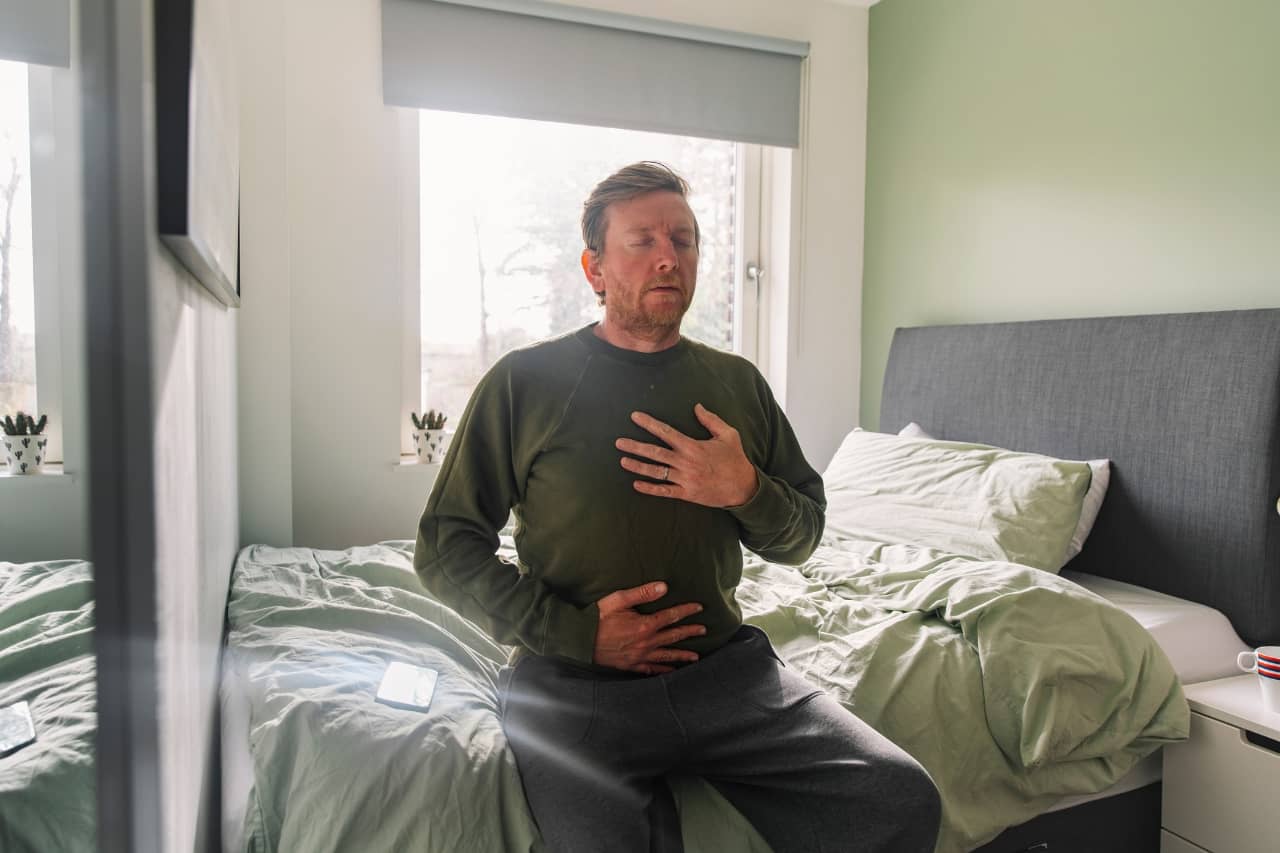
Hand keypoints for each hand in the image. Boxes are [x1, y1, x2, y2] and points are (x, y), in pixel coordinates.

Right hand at [594, 581, 706, 674]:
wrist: (580, 641)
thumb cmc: (597, 618)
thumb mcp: (618, 600)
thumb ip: (642, 593)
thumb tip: (664, 587)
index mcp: (644, 625)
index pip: (671, 616)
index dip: (686, 611)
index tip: (699, 608)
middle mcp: (646, 643)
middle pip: (673, 637)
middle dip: (690, 632)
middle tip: (704, 630)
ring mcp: (639, 657)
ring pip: (666, 656)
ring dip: (682, 655)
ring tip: (695, 657)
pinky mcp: (631, 666)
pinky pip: (652, 670)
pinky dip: (663, 671)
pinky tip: (671, 672)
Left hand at [617, 403, 759, 507]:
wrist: (743, 487)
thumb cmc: (735, 459)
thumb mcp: (728, 434)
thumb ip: (711, 420)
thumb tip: (697, 406)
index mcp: (693, 446)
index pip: (666, 432)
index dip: (649, 423)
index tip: (635, 417)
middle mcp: (685, 463)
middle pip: (655, 453)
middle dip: (635, 446)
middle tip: (618, 442)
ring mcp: (685, 479)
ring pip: (656, 472)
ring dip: (638, 466)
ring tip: (622, 461)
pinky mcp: (687, 494)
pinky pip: (664, 491)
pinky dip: (650, 488)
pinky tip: (636, 484)